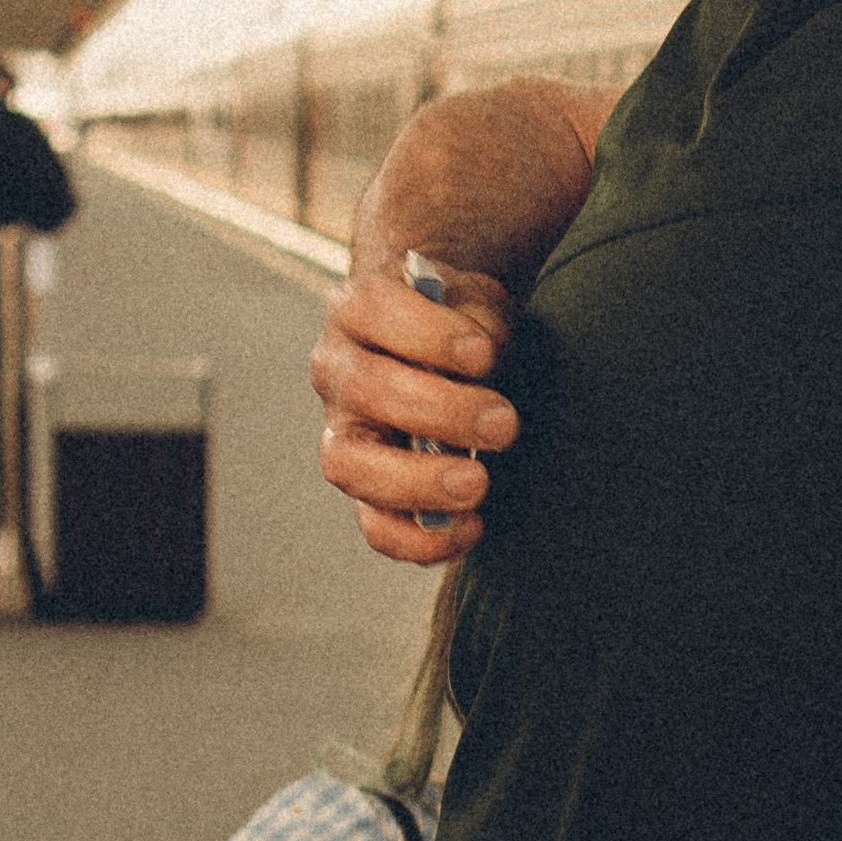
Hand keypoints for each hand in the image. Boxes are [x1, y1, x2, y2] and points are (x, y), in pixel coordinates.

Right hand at [313, 259, 517, 562]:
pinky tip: (471, 528)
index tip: (484, 354)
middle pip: (364, 389)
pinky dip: (418, 539)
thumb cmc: (463, 323)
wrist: (451, 346)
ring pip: (351, 464)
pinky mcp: (367, 485)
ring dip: (419, 481)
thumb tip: (480, 360)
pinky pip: (374, 525)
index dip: (426, 335)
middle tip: (504, 425)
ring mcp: (344, 431)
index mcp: (358, 309)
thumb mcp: (475, 301)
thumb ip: (478, 321)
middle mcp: (337, 369)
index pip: (371, 309)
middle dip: (440, 412)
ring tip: (478, 483)